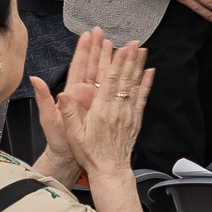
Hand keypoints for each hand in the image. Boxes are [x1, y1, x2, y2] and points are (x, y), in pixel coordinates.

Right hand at [33, 29, 153, 183]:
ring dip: (139, 66)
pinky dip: (146, 83)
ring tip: (142, 50)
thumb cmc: (89, 153)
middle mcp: (117, 109)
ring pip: (134, 85)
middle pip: (124, 78)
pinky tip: (150, 72)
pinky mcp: (135, 119)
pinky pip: (142, 97)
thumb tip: (61, 93)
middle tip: (134, 42)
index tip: (119, 48)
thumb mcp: (73, 134)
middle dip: (129, 58)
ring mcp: (128, 113)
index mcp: (101, 110)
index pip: (109, 81)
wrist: (110, 170)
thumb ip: (67, 112)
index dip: (115, 62)